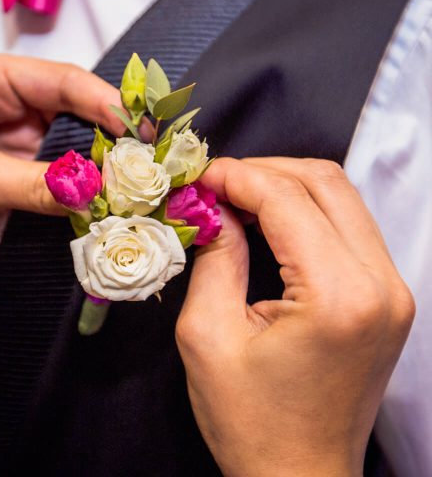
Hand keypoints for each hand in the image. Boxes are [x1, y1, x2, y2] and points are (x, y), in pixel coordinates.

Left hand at [0, 53, 130, 305]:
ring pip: (75, 146)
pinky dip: (84, 189)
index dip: (106, 103)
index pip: (63, 81)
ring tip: (136, 184)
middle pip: (77, 112)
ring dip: (101, 165)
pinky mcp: (19, 174)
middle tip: (148, 162)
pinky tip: (106, 200)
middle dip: (111, 136)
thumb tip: (93, 192)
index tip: (140, 131)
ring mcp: (18, 141)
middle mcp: (11, 103)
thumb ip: (30, 184)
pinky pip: (62, 177)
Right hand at [176, 157, 414, 476]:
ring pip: (340, 196)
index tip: (199, 176)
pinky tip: (266, 220)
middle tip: (215, 184)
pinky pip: (347, 225)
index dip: (237, 175)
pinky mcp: (386, 295)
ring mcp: (392, 289)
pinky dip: (304, 210)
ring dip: (284, 186)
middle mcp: (379, 284)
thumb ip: (215, 256)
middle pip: (325, 182)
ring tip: (236, 199)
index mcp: (337, 296)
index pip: (286, 198)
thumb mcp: (208, 334)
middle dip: (262, 170)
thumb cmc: (250, 421)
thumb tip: (213, 206)